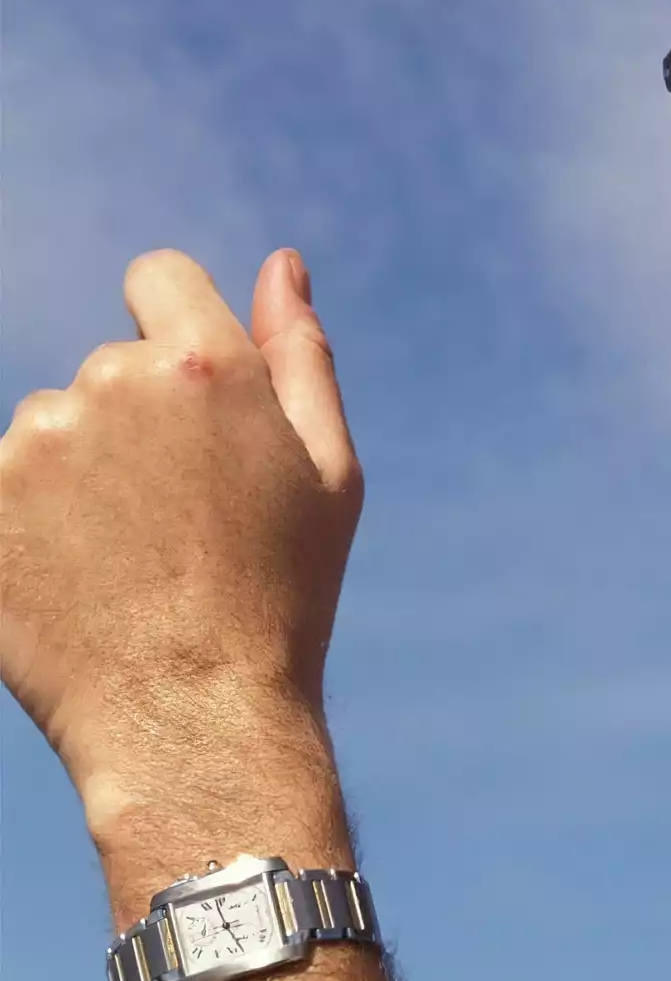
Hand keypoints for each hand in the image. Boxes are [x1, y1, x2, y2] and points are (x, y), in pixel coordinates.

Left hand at [0, 248, 363, 839]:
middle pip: (111, 368)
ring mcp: (30, 447)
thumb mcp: (328, 470)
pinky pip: (6, 485)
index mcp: (204, 365)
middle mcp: (108, 386)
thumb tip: (282, 264)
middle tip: (184, 518)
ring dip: (82, 473)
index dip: (176, 324)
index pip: (158, 276)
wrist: (191, 715)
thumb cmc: (281, 592)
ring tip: (129, 559)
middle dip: (142, 422)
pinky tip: (78, 580)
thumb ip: (300, 354)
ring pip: (53, 428)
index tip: (190, 399)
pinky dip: (33, 522)